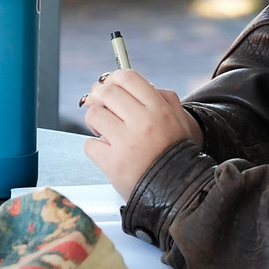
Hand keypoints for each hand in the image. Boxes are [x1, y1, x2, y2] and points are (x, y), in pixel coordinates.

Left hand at [82, 69, 202, 200]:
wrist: (178, 191)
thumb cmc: (175, 155)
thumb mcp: (179, 121)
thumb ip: (162, 98)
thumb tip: (131, 83)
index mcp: (159, 110)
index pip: (128, 77)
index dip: (113, 78)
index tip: (110, 86)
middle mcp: (143, 122)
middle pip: (106, 92)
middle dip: (98, 97)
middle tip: (100, 107)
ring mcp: (127, 142)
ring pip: (94, 115)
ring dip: (95, 122)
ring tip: (105, 132)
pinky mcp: (113, 163)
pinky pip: (89, 144)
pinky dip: (95, 148)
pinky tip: (108, 153)